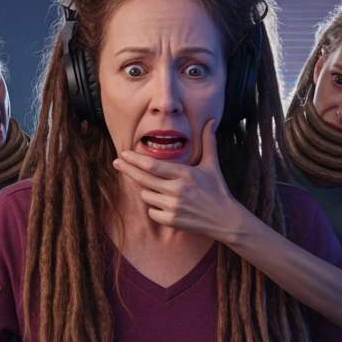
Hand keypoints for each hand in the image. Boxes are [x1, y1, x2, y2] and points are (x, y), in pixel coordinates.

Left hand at [112, 119, 242, 242]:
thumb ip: (208, 141)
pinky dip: (154, 208)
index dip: (135, 159)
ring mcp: (173, 207)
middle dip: (127, 169)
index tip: (123, 154)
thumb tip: (211, 120)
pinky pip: (151, 212)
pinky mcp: (171, 221)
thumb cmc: (218, 190)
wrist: (226, 219)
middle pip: (143, 179)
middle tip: (116, 162)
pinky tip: (163, 204)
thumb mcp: (212, 164)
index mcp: (184, 174)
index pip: (152, 165)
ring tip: (158, 188)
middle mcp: (177, 190)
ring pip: (146, 195)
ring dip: (147, 190)